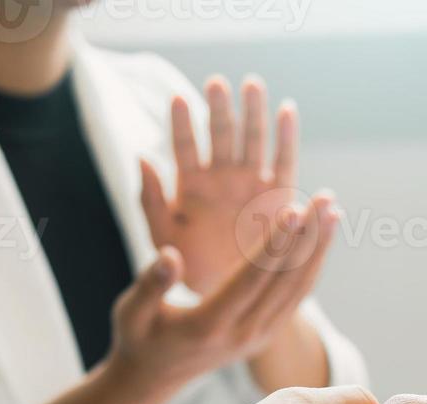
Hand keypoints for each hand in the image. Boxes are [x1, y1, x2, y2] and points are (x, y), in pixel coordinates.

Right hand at [110, 196, 336, 389]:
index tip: (294, 209)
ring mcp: (258, 337)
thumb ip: (150, 283)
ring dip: (317, 248)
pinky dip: (311, 265)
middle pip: (283, 280)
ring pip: (297, 288)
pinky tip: (321, 237)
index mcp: (210, 324)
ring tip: (332, 210)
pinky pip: (296, 297)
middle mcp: (242, 333)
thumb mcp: (132, 312)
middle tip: (325, 198)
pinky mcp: (265, 334)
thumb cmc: (138, 337)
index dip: (274, 244)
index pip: (251, 279)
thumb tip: (170, 254)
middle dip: (307, 237)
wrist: (154, 379)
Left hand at [140, 75, 306, 296]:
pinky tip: (286, 110)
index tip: (178, 99)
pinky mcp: (278, 197)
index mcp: (191, 185)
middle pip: (222, 135)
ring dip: (254, 113)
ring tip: (252, 85)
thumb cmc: (191, 267)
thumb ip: (149, 200)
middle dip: (220, 109)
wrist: (230, 297)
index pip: (185, 147)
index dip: (183, 124)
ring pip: (253, 141)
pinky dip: (286, 137)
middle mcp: (222, 178)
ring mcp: (251, 184)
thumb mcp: (163, 235)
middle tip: (217, 83)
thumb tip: (140, 158)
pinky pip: (284, 163)